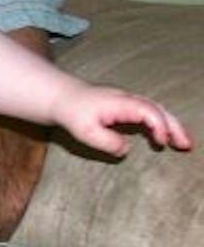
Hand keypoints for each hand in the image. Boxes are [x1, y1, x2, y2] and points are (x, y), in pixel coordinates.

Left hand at [49, 83, 191, 156]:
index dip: (159, 126)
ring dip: (172, 125)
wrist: (59, 96)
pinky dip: (161, 123)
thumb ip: (106, 142)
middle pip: (159, 109)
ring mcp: (128, 102)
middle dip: (175, 127)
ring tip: (183, 143)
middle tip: (187, 145)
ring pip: (157, 110)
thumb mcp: (84, 131)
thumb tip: (127, 150)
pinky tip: (163, 137)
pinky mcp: (125, 106)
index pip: (148, 111)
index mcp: (120, 103)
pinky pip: (149, 113)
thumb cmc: (72, 112)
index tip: (162, 142)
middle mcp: (128, 99)